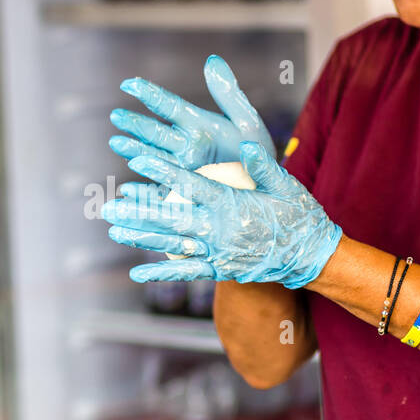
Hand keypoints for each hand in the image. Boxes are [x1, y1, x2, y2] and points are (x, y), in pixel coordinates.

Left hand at [102, 141, 341, 289]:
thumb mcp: (285, 184)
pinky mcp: (220, 269)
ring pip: (172, 245)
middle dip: (138, 211)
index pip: (190, 185)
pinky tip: (137, 274)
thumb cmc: (299, 215)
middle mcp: (220, 231)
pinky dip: (161, 272)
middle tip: (107, 207)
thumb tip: (242, 144)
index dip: (162, 172)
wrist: (311, 257)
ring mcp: (218, 253)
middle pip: (171, 218)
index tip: (137, 161)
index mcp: (233, 205)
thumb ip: (261, 166)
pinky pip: (186, 271)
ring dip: (141, 237)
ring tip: (114, 230)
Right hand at [108, 54, 275, 170]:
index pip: (168, 105)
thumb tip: (212, 59)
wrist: (264, 186)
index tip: (129, 83)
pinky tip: (131, 180)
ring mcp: (181, 168)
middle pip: (155, 132)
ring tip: (117, 143)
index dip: (148, 93)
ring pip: (153, 156)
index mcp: (195, 124)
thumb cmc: (255, 151)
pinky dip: (144, 183)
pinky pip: (160, 186)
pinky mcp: (182, 190)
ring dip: (134, 150)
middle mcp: (183, 145)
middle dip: (135, 124)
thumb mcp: (246, 120)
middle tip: (117, 116)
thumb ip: (228, 93)